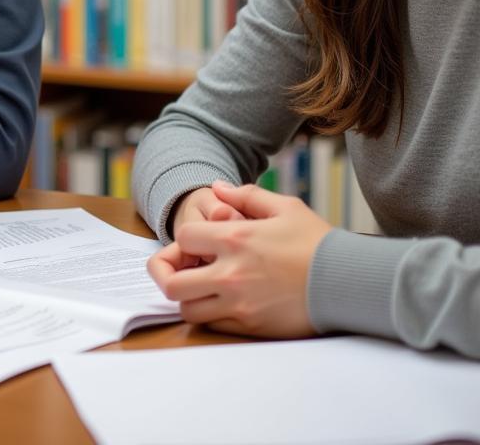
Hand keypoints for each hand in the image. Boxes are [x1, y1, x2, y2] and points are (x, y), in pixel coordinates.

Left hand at [148, 181, 331, 338]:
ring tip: (199, 287)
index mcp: (235, 238)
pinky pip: (215, 326)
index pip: (184, 237)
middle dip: (166, 274)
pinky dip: (210, 315)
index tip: (194, 244)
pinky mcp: (252, 326)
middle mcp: (231, 273)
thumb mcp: (284, 207)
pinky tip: (221, 303)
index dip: (183, 240)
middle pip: (171, 282)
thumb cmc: (317, 242)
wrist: (349, 283)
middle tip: (178, 270)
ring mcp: (240, 304)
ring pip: (188, 310)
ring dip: (187, 298)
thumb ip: (246, 195)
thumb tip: (216, 188)